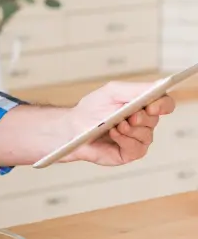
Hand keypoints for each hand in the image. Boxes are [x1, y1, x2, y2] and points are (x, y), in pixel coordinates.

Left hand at [62, 81, 176, 165]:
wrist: (73, 128)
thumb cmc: (92, 110)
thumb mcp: (113, 92)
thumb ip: (137, 89)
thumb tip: (160, 85)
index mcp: (143, 105)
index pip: (165, 104)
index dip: (163, 105)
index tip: (151, 106)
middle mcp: (144, 123)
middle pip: (155, 119)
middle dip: (141, 117)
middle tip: (127, 117)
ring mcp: (138, 139)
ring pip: (146, 135)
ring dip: (130, 130)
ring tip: (114, 126)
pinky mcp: (130, 153)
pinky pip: (137, 148)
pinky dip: (125, 140)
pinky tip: (113, 134)